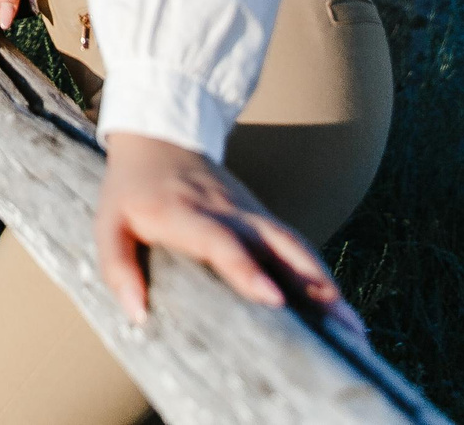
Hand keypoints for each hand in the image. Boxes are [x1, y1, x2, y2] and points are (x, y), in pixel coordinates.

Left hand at [94, 133, 362, 338]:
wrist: (158, 135)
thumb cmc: (131, 189)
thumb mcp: (108, 223)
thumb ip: (117, 267)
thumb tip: (138, 315)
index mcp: (186, 214)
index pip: (221, 241)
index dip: (246, 268)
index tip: (273, 298)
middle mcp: (228, 212)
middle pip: (277, 244)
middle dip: (310, 283)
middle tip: (340, 325)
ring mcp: (251, 213)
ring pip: (295, 245)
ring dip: (325, 284)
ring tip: (354, 329)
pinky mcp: (262, 219)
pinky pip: (295, 248)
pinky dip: (320, 278)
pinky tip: (340, 312)